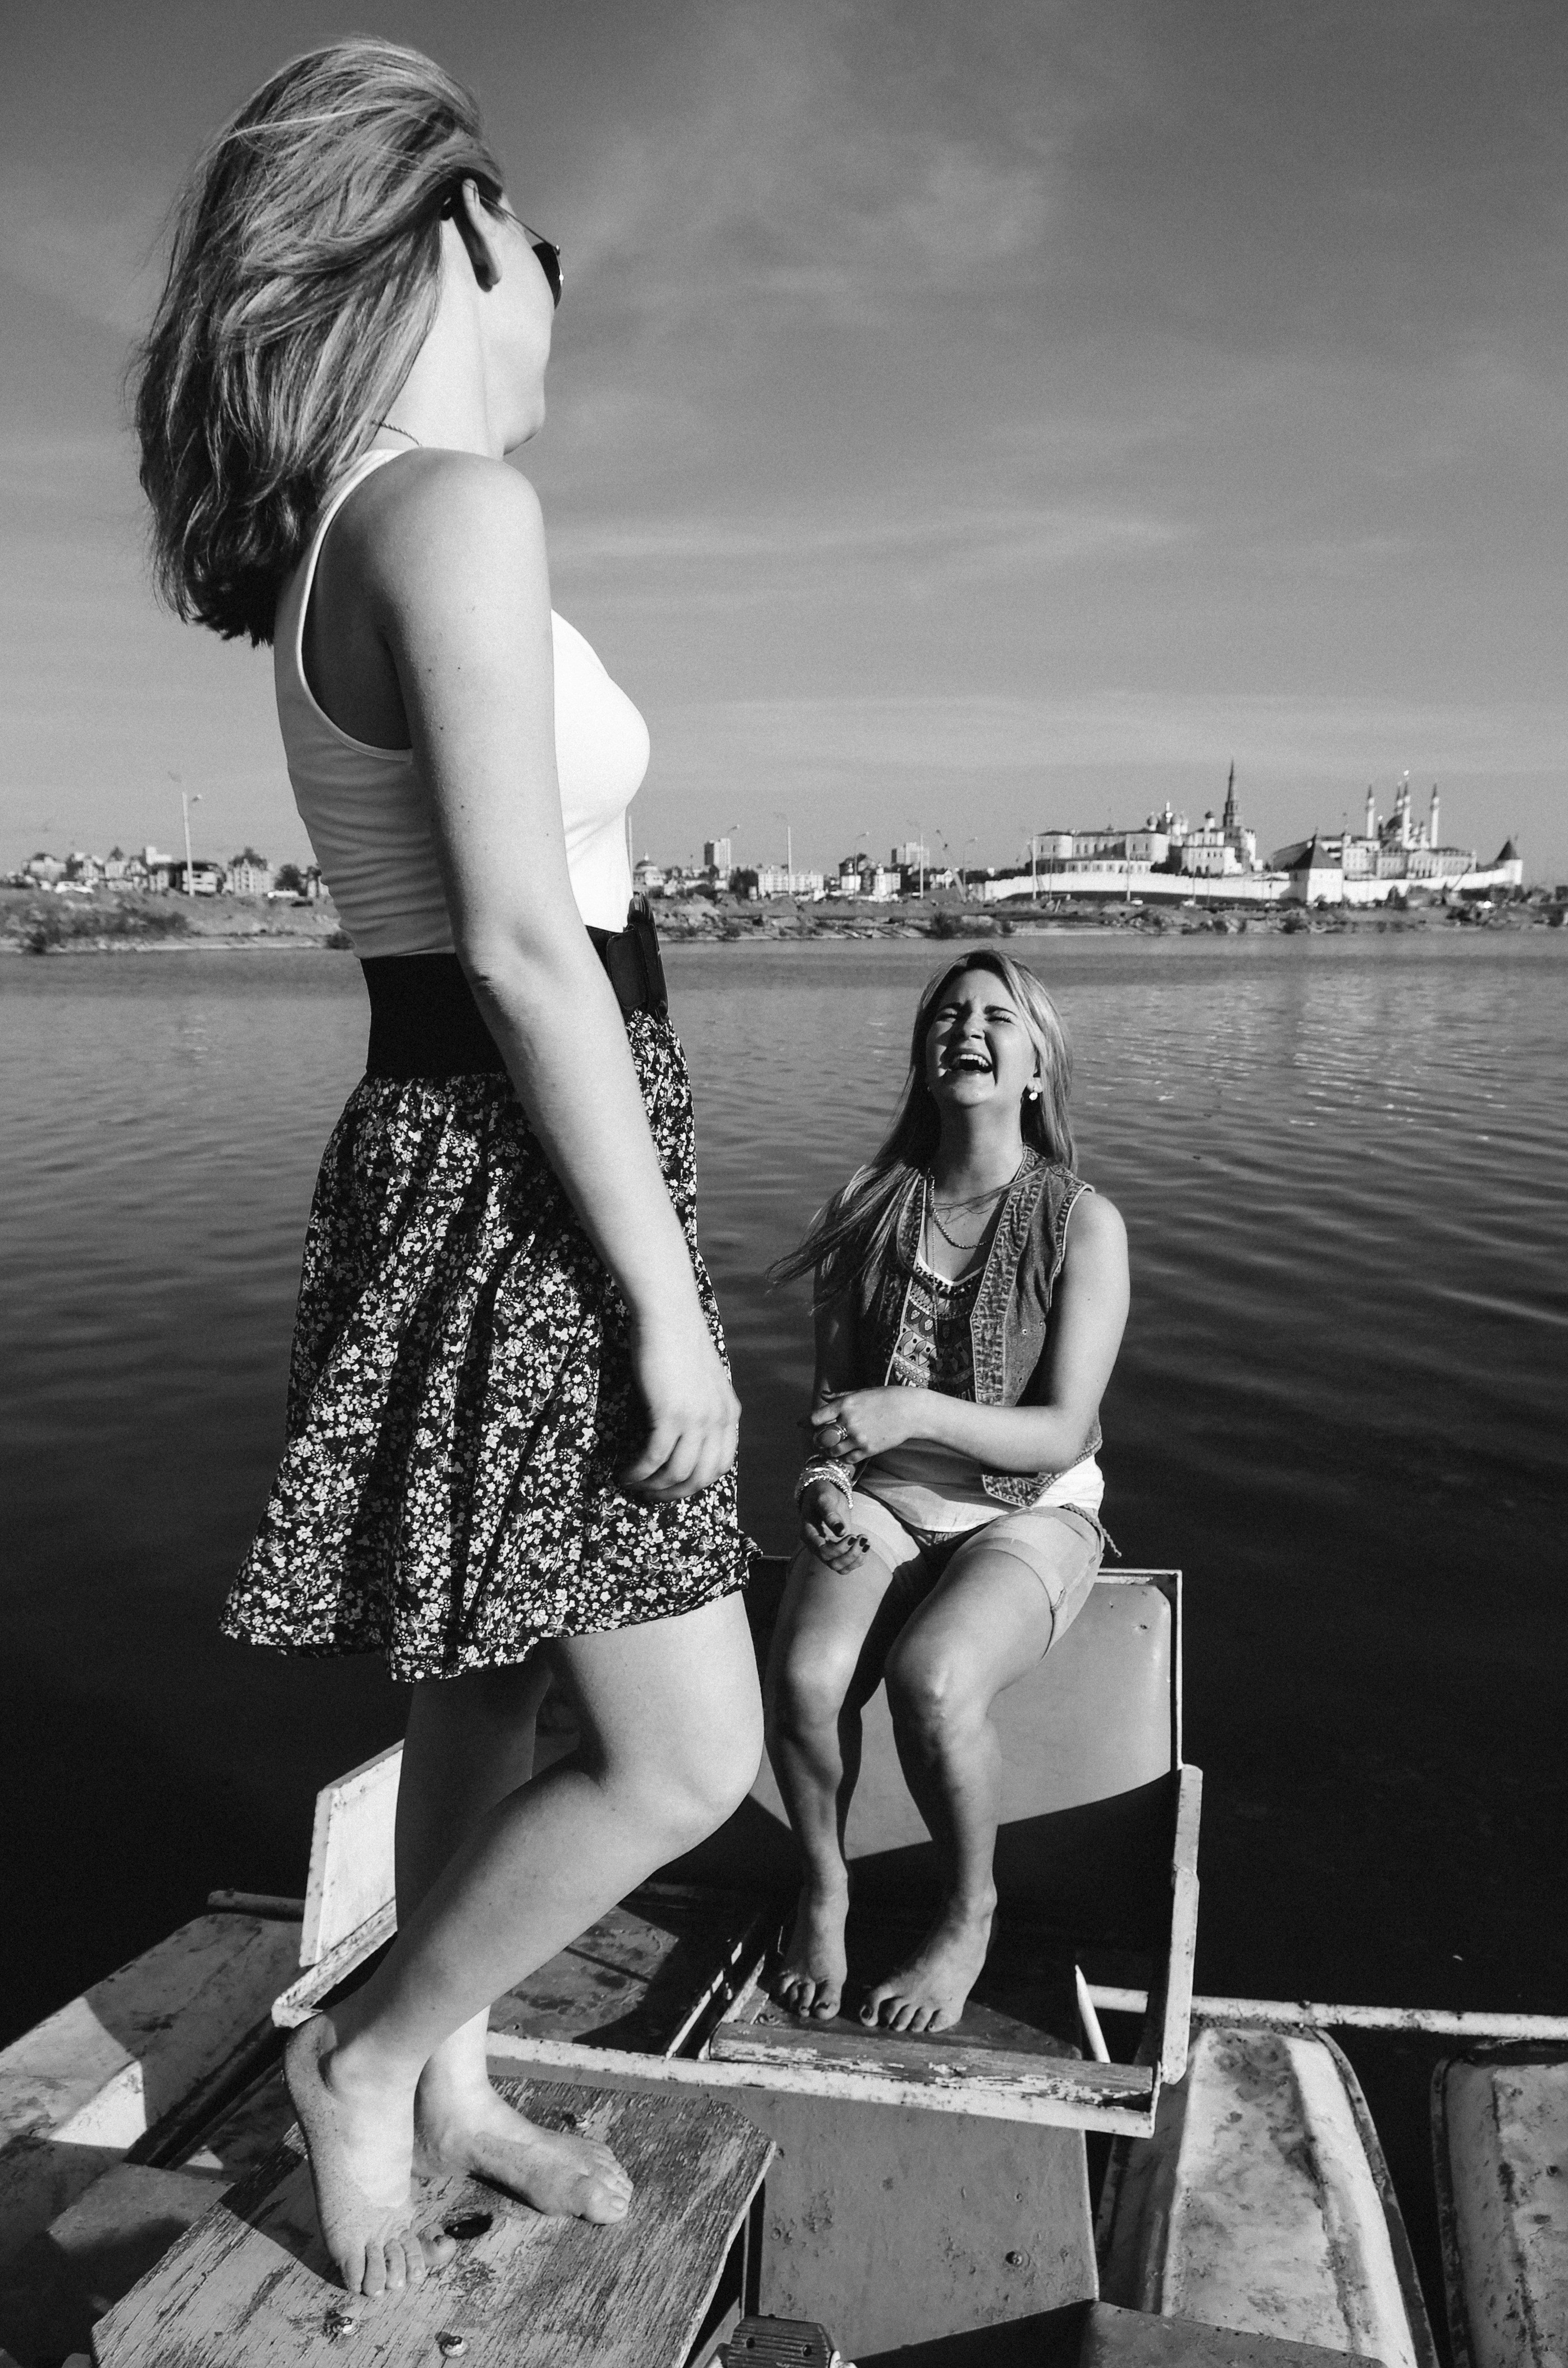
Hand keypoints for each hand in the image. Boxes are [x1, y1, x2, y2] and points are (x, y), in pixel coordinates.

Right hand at [619, 1304, 740, 1499]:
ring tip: (632, 1485)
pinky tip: (625, 1473)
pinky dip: (638, 1472)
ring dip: (652, 1487)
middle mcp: (718, 1420)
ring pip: (676, 1473)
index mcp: (729, 1413)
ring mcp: (696, 1419)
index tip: (675, 1487)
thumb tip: (687, 1436)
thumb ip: (703, 1408)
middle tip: (650, 1496)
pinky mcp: (670, 1414)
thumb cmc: (679, 1341)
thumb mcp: (703, 1381)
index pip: (722, 1464)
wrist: (668, 1314)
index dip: (697, 1482)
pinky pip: (654, 1458)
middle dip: (674, 1494)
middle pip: (701, 1476)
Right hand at [799, 1478, 868, 1572]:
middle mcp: (816, 1546)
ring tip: (865, 1541)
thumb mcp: (825, 1499)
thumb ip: (830, 1514)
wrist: (824, 1493)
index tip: (853, 1535)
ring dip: (856, 1559)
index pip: (823, 1552)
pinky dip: (859, 1559)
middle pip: (833, 1563)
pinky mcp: (837, 1550)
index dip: (840, 1548)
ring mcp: (826, 1549)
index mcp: (808, 1534)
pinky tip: (866, 1545)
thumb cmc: (822, 1493)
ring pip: (840, 1568)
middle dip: (851, 1554)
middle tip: (861, 1537)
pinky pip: (847, 1564)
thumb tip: (841, 1532)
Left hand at [809, 1386, 922, 1462]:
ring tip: (834, 1446)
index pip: (816, 1417)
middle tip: (820, 1438)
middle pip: (821, 1437)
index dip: (806, 1422)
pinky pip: (848, 1459)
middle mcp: (849, 1421)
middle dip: (818, 1439)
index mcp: (846, 1405)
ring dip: (830, 1450)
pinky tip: (847, 1451)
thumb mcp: (862, 1392)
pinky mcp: (868, 1450)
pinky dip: (845, 1457)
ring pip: (833, 1451)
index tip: (803, 1424)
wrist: (911, 1411)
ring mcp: (859, 1438)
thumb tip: (822, 1396)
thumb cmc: (886, 1397)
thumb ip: (840, 1397)